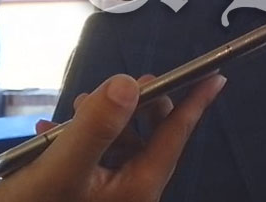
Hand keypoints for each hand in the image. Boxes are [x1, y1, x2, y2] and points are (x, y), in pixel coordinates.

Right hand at [0, 73, 225, 201]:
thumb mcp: (61, 168)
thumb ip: (96, 126)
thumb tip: (129, 83)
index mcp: (138, 186)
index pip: (175, 134)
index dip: (195, 102)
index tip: (216, 75)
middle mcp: (131, 190)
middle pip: (149, 135)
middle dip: (134, 106)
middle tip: (116, 85)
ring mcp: (108, 192)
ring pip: (118, 143)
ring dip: (100, 120)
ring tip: (74, 108)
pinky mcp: (85, 193)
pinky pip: (92, 157)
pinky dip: (76, 138)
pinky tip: (48, 132)